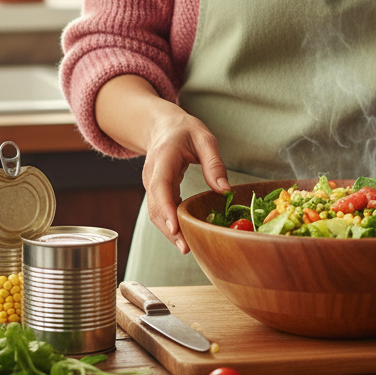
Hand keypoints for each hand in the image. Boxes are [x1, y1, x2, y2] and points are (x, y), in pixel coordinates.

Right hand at [96, 74, 229, 253]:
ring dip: (169, 231)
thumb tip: (225, 190)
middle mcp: (152, 174)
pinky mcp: (156, 191)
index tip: (175, 227)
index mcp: (163, 158)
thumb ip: (214, 163)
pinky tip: (184, 234)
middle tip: (186, 247)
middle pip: (155, 206)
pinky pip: (160, 210)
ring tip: (187, 247)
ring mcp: (151, 184)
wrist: (162, 127)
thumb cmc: (184, 131)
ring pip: (155, 212)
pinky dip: (170, 224)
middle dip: (169, 228)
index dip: (166, 208)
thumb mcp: (204, 138)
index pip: (160, 186)